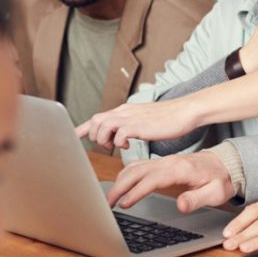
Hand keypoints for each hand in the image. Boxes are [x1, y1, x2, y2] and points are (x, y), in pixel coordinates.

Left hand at [76, 96, 199, 151]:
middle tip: (108, 146)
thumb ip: (130, 125)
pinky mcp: (139, 125)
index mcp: (125, 110)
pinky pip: (118, 135)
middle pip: (95, 121)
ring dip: (105, 140)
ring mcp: (131, 117)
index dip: (82, 129)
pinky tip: (129, 145)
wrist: (185, 111)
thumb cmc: (168, 118)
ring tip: (117, 146)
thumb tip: (122, 134)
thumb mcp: (144, 119)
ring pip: (102, 126)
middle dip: (95, 136)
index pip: (97, 118)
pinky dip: (119, 142)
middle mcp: (124, 112)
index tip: (72, 138)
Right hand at [107, 150, 233, 210]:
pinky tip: (121, 185)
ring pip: (136, 166)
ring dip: (121, 180)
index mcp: (181, 168)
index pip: (153, 178)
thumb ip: (198, 199)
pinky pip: (140, 166)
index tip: (125, 204)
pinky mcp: (163, 164)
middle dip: (120, 186)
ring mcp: (166, 161)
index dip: (137, 191)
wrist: (227, 164)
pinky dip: (127, 174)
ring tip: (110, 198)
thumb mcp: (215, 192)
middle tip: (108, 203)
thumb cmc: (221, 179)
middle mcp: (170, 162)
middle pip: (138, 170)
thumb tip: (180, 205)